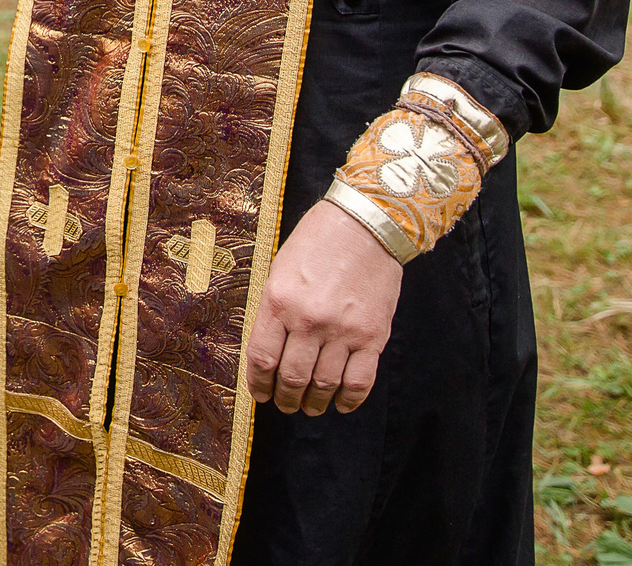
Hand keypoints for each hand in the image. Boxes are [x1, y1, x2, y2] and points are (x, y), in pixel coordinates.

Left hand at [242, 199, 401, 416]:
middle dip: (286, 398)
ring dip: (315, 403)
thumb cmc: (319, 241)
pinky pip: (360, 381)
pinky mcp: (373, 336)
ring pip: (323, 384)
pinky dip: (349, 400)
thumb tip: (268, 350)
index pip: (262, 358)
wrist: (366, 224)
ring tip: (311, 407)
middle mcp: (309, 320)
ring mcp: (343, 330)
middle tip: (286, 405)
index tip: (261, 394)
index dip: (259, 384)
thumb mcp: (281, 269)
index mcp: (279, 301)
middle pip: (292, 377)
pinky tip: (341, 404)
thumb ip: (274, 310)